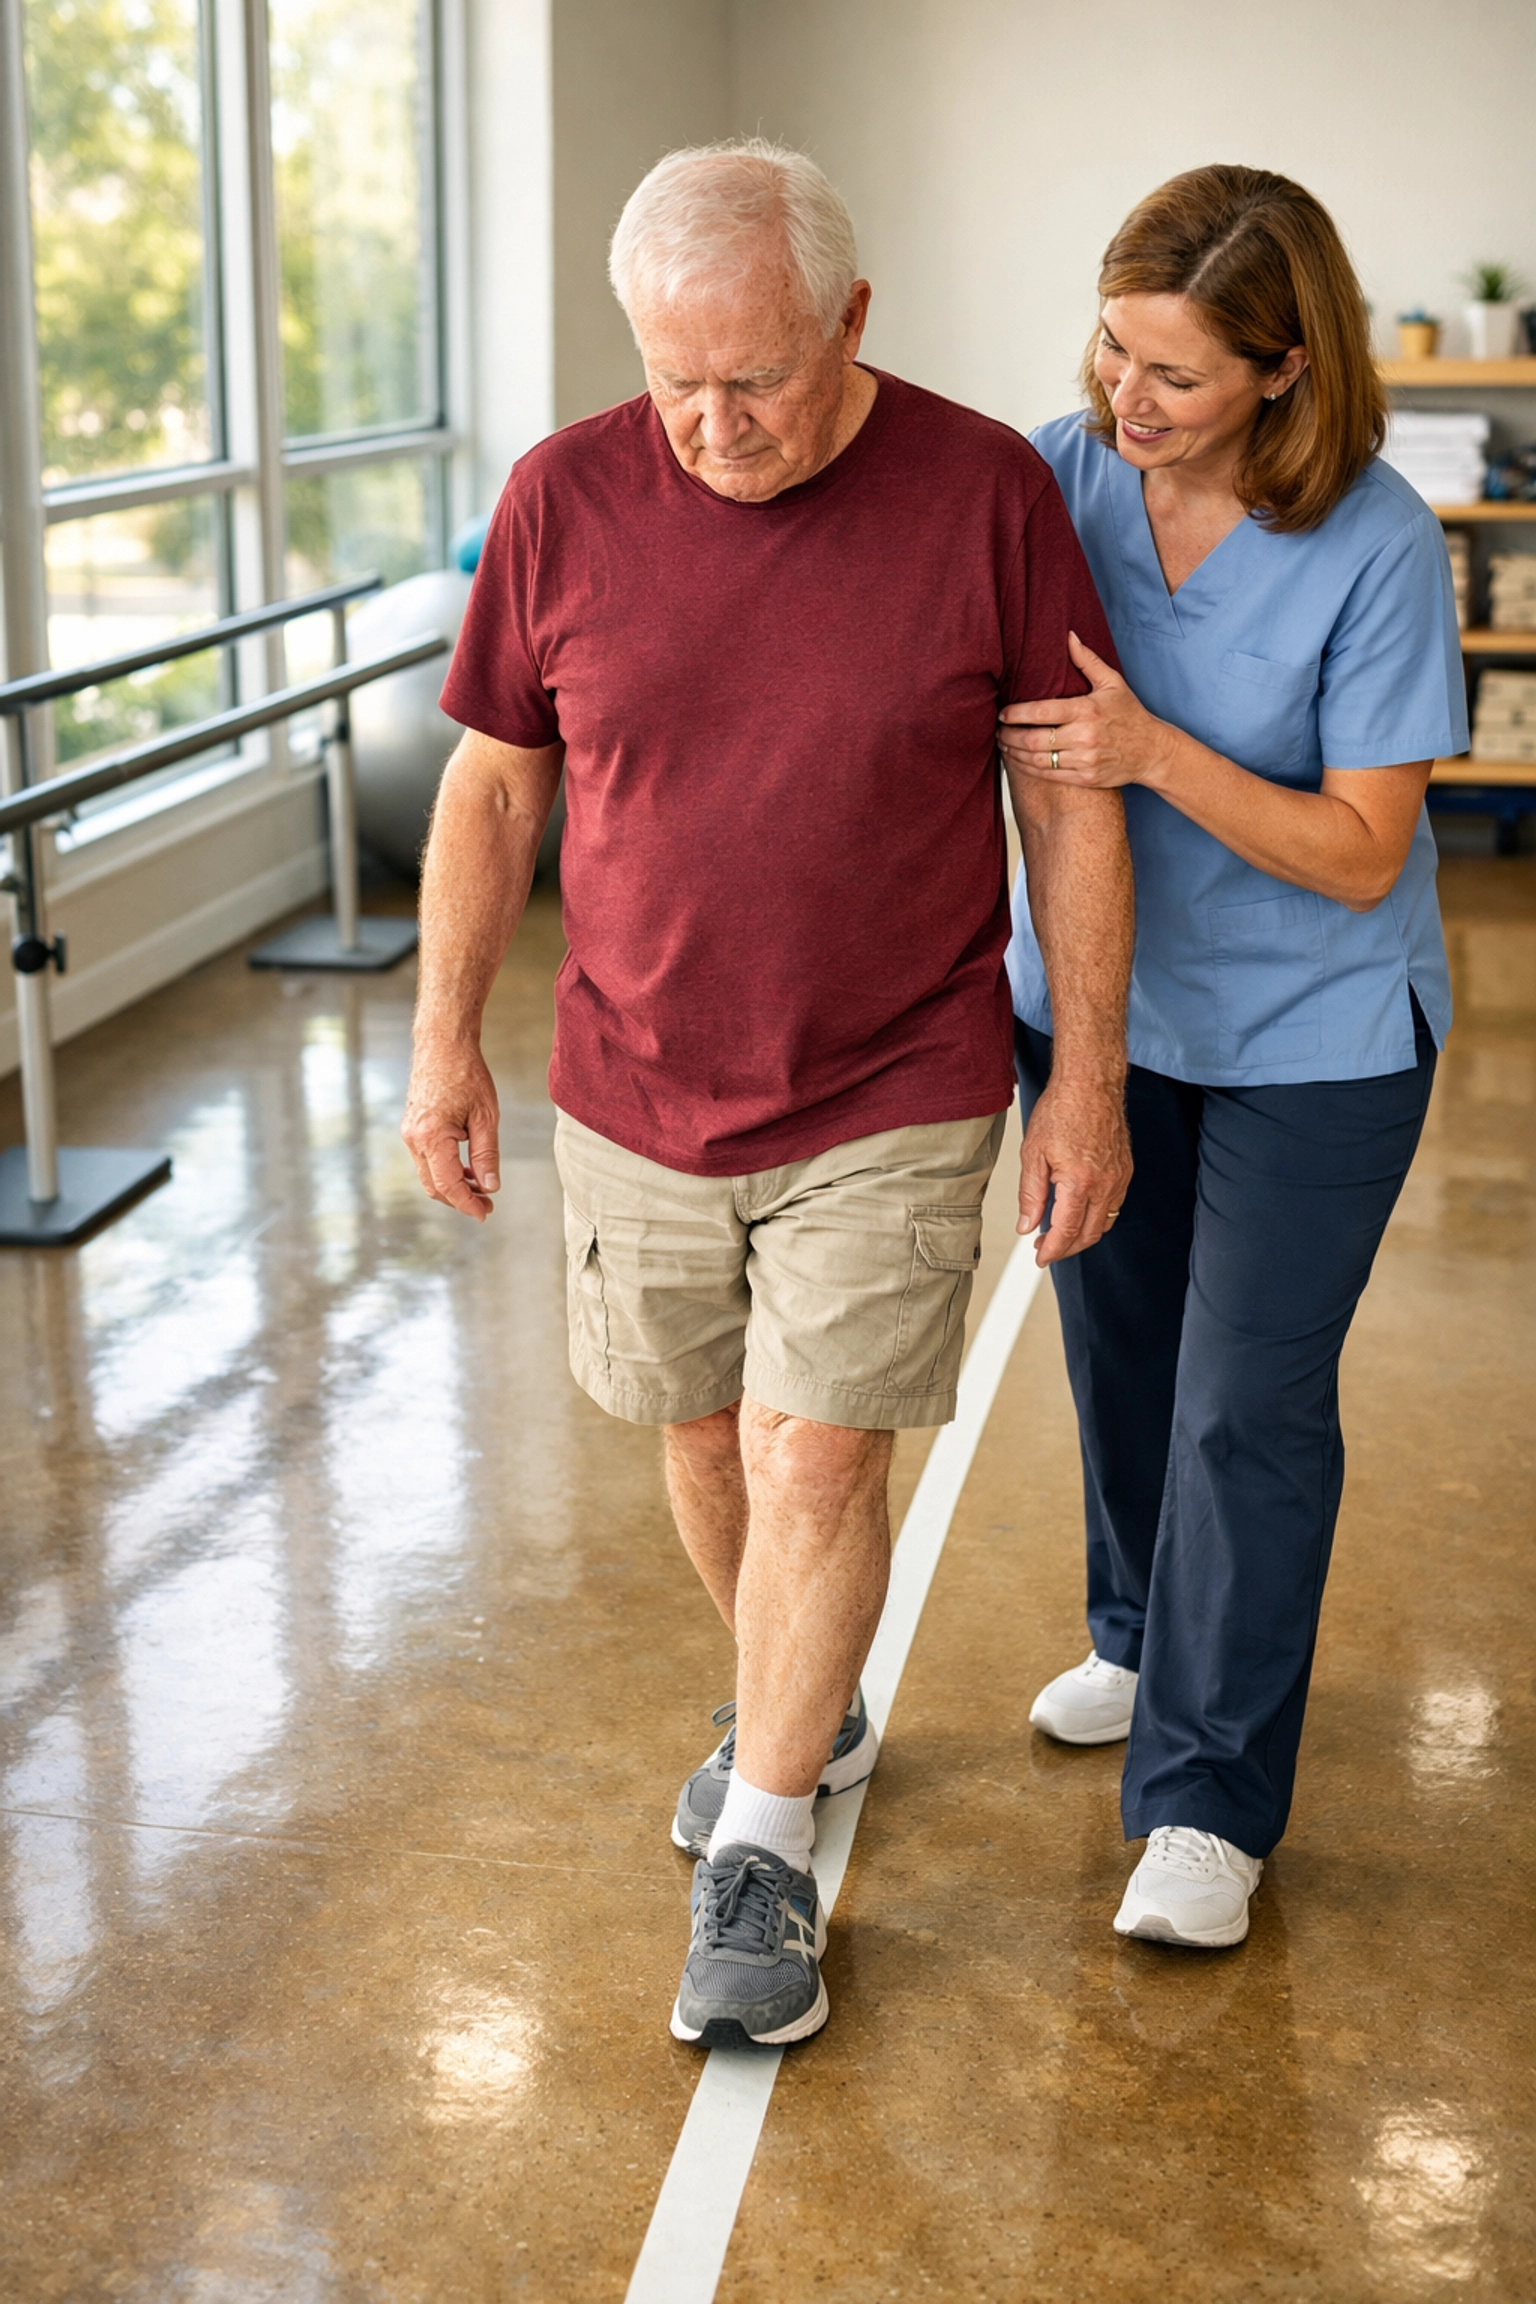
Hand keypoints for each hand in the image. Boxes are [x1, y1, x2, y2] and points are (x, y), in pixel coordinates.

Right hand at [401, 1036, 500, 1220]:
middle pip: (434, 1186)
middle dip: (460, 1199)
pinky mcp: (411, 1128)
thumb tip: (490, 1186)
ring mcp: (409, 1133)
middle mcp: (414, 1138)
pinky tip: (467, 1169)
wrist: (442, 1044)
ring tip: (482, 1188)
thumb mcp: (485, 1116)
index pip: (448, 1185)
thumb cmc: (467, 1074)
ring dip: (453, 1186)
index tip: (485, 1214)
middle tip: (487, 1204)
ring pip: (429, 1175)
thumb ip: (486, 1154)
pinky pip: (426, 1159)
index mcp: (431, 1136)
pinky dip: (445, 1170)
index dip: (467, 1204)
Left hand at [998, 631, 1173, 791]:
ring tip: (1004, 745)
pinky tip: (1019, 762)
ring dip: (1015, 754)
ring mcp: (1085, 761)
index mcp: (1087, 710)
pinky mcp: (1085, 779)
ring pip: (1037, 761)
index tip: (1002, 713)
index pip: (1041, 712)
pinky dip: (1029, 770)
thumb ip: (1087, 661)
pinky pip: (1049, 776)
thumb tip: (1068, 636)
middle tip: (998, 730)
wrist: (1152, 751)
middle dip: (1010, 736)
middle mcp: (1085, 737)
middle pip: (1034, 740)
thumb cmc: (1130, 714)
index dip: (1016, 714)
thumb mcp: (1112, 682)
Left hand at [1018, 1071, 1131, 1265]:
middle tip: (1045, 1248)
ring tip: (1059, 1234)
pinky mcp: (1126, 1170)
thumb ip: (1030, 1194)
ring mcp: (1119, 1178)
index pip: (1066, 1231)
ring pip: (1104, 1223)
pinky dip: (1097, 1217)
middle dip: (1066, 1248)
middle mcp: (1105, 1184)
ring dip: (1082, 1235)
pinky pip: (1114, 1206)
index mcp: (1079, 1181)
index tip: (1040, 1258)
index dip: (1052, 1250)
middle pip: (1089, 1234)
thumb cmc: (1061, 1110)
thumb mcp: (1033, 1153)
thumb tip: (1027, 1225)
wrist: (1091, 1083)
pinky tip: (1079, 1212)